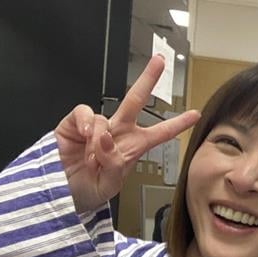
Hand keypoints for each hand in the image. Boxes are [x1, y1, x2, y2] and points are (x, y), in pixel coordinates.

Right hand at [55, 55, 200, 212]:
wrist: (62, 193)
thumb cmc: (88, 189)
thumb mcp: (109, 185)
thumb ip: (113, 164)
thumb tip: (107, 140)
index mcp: (132, 148)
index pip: (159, 133)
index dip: (177, 124)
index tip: (194, 115)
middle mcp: (116, 133)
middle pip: (135, 101)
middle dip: (148, 80)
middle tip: (160, 61)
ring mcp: (96, 127)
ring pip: (105, 118)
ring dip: (99, 140)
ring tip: (93, 158)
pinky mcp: (74, 124)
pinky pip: (84, 113)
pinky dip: (85, 124)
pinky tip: (84, 136)